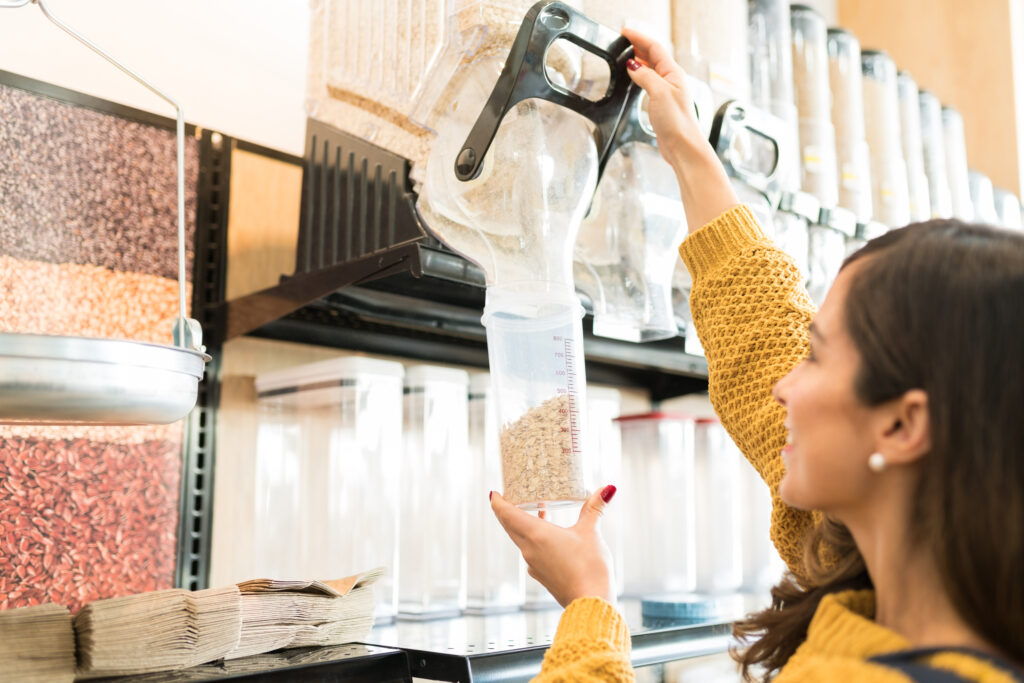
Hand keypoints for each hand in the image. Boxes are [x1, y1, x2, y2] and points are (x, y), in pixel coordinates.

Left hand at [490, 485, 617, 606]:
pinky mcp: (542, 575)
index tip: (495, 493)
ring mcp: (534, 565)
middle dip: (508, 511)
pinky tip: (550, 537)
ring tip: (536, 511)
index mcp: (535, 535)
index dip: (498, 502)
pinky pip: (531, 552)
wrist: (591, 604)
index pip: (506, 515)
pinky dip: (534, 540)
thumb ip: (595, 508)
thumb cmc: (589, 568)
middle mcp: (529, 550)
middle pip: (510, 526)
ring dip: (523, 524)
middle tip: (512, 496)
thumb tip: (607, 489)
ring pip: (521, 539)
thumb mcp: (591, 533)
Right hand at [621, 27, 704, 168]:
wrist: (683, 146)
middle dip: (638, 46)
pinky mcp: (661, 104)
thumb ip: (645, 76)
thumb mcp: (659, 93)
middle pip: (653, 56)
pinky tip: (634, 78)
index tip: (625, 32)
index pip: (654, 48)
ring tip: (626, 56)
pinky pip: (649, 83)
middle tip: (623, 41)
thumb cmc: (677, 122)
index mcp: (673, 73)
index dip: (639, 38)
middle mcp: (671, 80)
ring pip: (651, 69)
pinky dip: (639, 76)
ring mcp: (667, 92)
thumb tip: (632, 66)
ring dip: (639, 61)